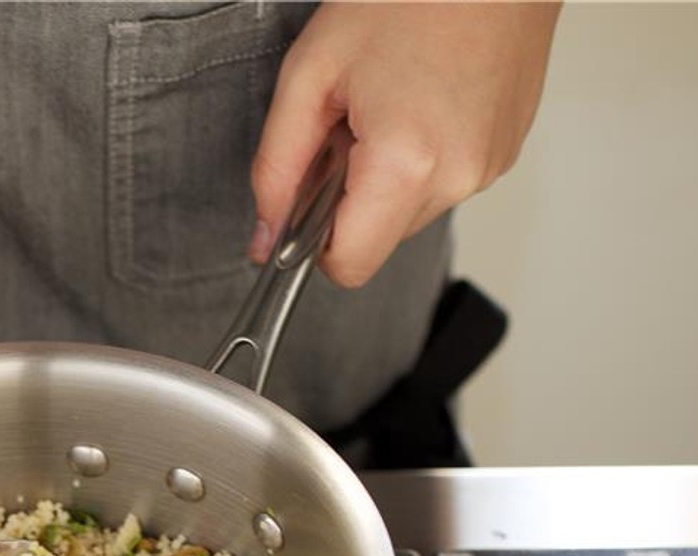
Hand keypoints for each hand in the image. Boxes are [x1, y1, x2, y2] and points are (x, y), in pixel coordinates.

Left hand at [249, 2, 560, 287]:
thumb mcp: (309, 76)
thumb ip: (276, 167)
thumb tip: (264, 236)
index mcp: (404, 165)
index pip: (348, 265)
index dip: (314, 242)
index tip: (306, 198)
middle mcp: (457, 178)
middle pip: (377, 240)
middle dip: (349, 197)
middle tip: (350, 124)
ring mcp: (489, 167)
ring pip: (408, 213)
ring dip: (385, 177)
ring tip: (388, 105)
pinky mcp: (504, 153)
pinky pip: (442, 183)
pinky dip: (419, 159)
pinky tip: (418, 102)